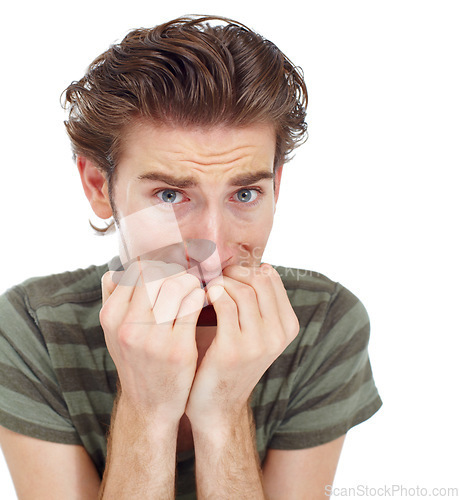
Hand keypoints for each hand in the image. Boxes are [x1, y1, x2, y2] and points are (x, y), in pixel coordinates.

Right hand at [100, 259, 204, 421]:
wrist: (149, 405)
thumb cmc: (135, 360)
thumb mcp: (114, 332)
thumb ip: (113, 300)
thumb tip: (117, 270)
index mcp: (111, 316)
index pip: (136, 269)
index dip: (157, 264)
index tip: (169, 269)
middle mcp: (129, 326)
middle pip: (156, 273)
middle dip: (175, 271)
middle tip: (184, 277)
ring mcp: (153, 338)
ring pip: (176, 285)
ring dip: (190, 281)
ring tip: (193, 288)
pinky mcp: (178, 349)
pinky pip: (193, 305)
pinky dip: (200, 296)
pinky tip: (201, 301)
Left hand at [185, 263, 298, 427]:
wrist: (216, 405)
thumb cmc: (231, 361)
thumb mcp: (255, 333)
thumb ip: (259, 304)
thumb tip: (256, 266)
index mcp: (287, 327)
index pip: (271, 279)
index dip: (247, 269)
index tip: (229, 272)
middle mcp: (278, 335)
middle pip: (258, 282)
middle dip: (233, 273)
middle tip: (215, 277)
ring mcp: (258, 343)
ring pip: (242, 292)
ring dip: (220, 283)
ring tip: (207, 287)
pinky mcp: (233, 349)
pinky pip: (224, 305)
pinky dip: (211, 295)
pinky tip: (201, 298)